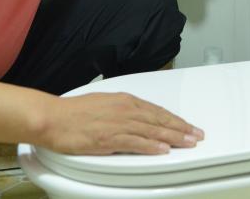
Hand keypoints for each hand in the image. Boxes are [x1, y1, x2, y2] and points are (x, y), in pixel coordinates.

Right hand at [39, 92, 203, 154]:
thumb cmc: (73, 112)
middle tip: (196, 135)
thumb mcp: (103, 103)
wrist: (53, 118)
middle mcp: (124, 109)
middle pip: (159, 119)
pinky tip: (163, 150)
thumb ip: (121, 110)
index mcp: (124, 100)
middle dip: (180, 128)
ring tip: (188, 142)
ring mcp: (118, 123)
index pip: (156, 110)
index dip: (173, 119)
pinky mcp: (109, 138)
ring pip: (152, 130)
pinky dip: (151, 146)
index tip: (186, 125)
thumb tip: (134, 117)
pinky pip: (135, 142)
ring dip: (173, 137)